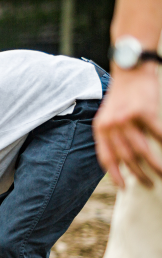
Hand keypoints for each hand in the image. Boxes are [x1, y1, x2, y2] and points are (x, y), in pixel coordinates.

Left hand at [94, 65, 161, 187]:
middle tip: (150, 185)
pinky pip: (158, 134)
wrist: (131, 70)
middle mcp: (111, 126)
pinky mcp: (144, 111)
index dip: (115, 175)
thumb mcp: (109, 117)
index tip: (125, 187)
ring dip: (155, 166)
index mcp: (100, 129)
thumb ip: (112, 136)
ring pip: (143, 151)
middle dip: (139, 175)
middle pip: (127, 158)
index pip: (106, 158)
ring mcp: (127, 119)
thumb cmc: (123, 96)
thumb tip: (124, 160)